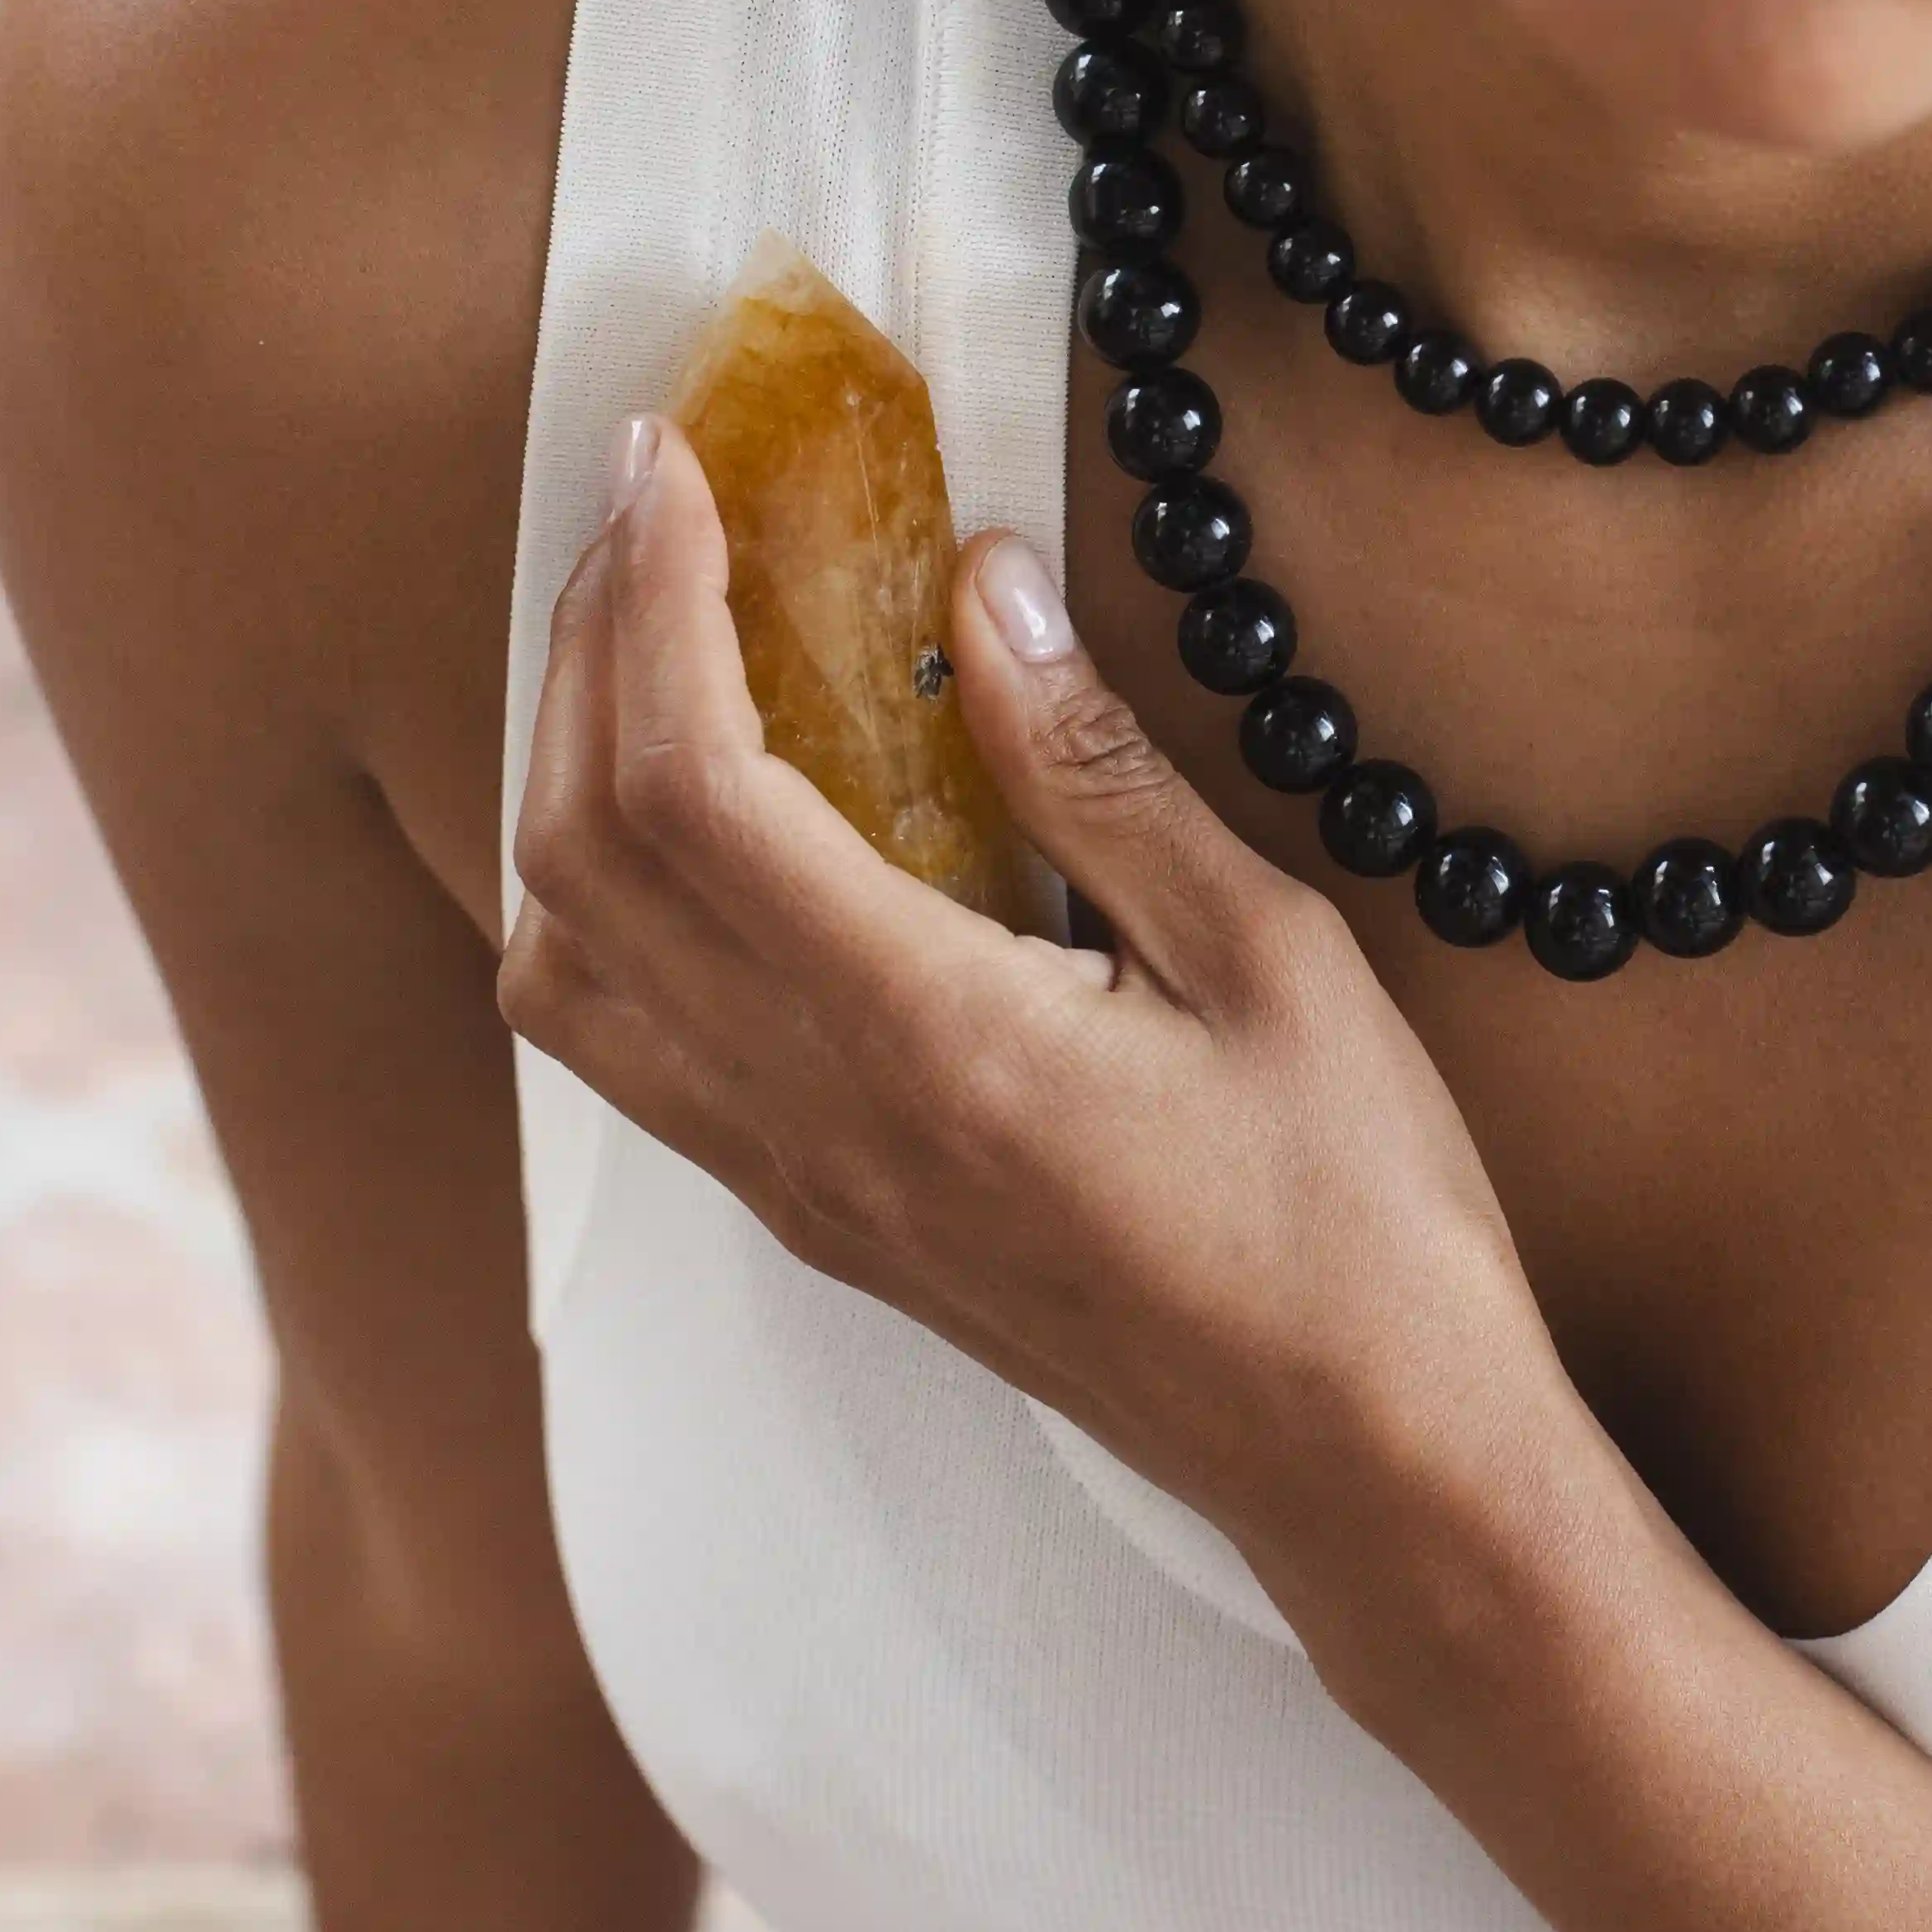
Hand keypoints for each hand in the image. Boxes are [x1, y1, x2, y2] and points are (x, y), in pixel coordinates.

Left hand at [495, 420, 1585, 1657]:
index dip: (648, 605)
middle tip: (656, 506)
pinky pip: (631, 1049)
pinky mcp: (822, 1218)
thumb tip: (980, 584)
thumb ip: (1100, 777)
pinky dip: (609, 900)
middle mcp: (819, 1124)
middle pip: (582, 860)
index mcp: (928, 1044)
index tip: (673, 464)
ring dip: (569, 778)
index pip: (689, 791)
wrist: (1365, 1468)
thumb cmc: (1358, 1222)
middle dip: (585, 651)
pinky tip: (707, 812)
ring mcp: (802, 1186)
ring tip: (655, 642)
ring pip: (566, 967)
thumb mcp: (1271, 961)